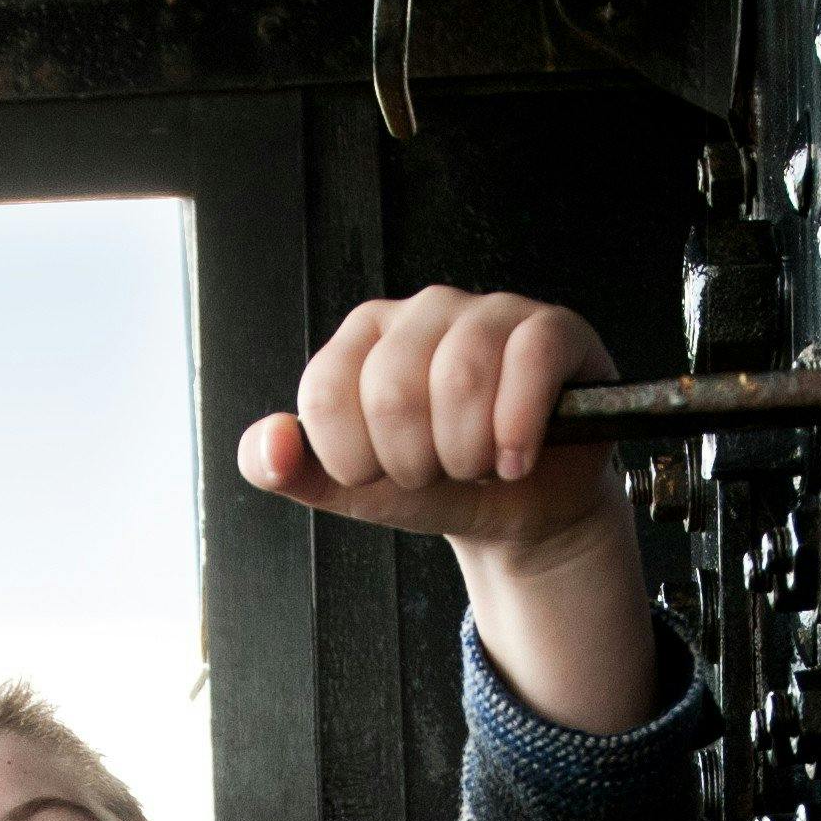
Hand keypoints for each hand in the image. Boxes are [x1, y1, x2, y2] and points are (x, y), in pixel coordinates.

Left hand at [239, 292, 657, 732]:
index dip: (356, 461)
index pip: (326, 394)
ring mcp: (490, 313)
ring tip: (481, 466)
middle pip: (392, 391)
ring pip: (461, 380)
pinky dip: (520, 430)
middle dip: (417, 463)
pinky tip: (518, 459)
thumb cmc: (440, 484)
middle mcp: (422, 311)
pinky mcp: (551, 329)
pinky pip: (530, 362)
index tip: (384, 473)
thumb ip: (289, 469)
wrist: (524, 509)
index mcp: (363, 338)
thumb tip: (269, 444)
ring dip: (469, 456)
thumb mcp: (353, 488)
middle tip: (440, 471)